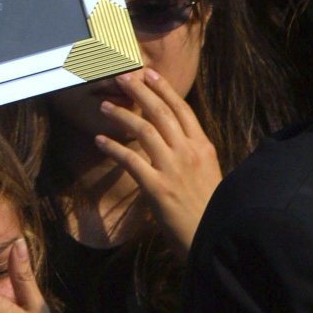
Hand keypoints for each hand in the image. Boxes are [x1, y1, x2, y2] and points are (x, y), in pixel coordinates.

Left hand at [95, 68, 221, 254]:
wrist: (213, 238)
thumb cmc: (210, 211)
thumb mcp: (209, 174)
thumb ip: (192, 154)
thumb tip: (175, 138)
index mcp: (203, 148)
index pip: (182, 109)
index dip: (164, 89)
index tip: (149, 73)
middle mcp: (189, 153)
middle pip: (161, 112)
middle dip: (139, 91)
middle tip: (121, 77)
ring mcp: (173, 169)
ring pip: (144, 129)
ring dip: (121, 114)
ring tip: (104, 106)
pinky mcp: (157, 188)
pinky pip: (130, 160)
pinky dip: (113, 147)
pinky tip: (99, 140)